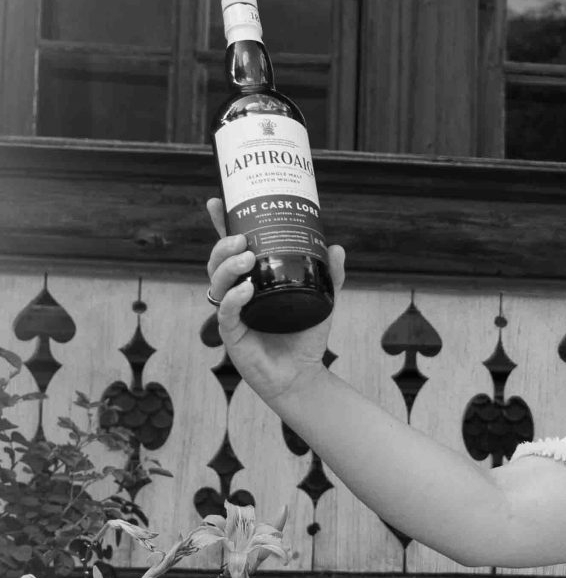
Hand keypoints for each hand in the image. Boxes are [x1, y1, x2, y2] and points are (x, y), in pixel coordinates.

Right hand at [205, 199, 343, 411]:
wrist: (302, 375)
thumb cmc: (305, 336)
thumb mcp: (323, 300)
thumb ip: (330, 275)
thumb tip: (336, 247)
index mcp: (251, 279)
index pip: (231, 249)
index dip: (222, 225)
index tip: (218, 201)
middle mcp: (236, 293)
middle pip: (217, 261)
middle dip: (223, 245)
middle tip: (241, 239)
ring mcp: (232, 313)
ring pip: (217, 283)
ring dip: (228, 267)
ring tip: (246, 258)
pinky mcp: (232, 334)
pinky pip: (226, 312)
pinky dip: (234, 299)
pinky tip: (245, 290)